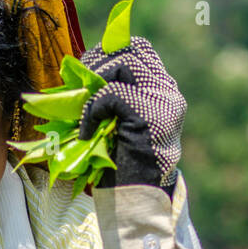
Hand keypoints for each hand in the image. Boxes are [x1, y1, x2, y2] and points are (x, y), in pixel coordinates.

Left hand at [78, 35, 185, 190]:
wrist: (138, 200)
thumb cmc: (122, 166)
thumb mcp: (117, 124)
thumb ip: (111, 98)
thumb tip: (79, 74)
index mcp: (162, 92)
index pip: (139, 50)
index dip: (108, 54)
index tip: (88, 75)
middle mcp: (168, 92)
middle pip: (133, 48)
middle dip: (100, 61)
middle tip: (83, 88)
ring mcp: (163, 102)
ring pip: (123, 64)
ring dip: (96, 84)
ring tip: (86, 111)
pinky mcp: (150, 115)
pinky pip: (111, 93)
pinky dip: (92, 109)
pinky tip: (88, 130)